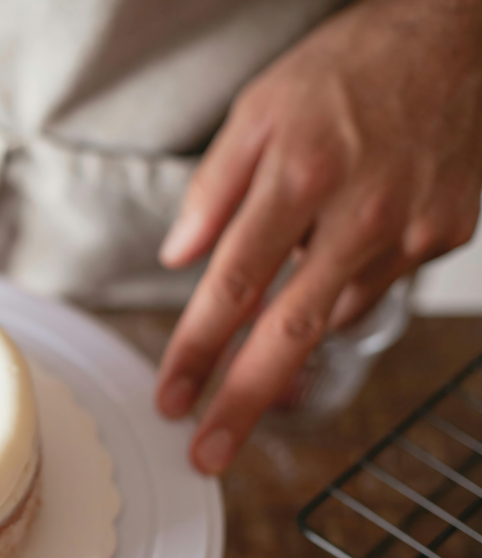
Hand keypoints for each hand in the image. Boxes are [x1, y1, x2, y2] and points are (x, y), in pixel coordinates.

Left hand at [156, 0, 481, 473]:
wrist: (450, 37)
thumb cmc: (345, 69)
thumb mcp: (257, 110)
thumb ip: (213, 189)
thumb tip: (179, 256)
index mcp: (300, 177)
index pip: (233, 285)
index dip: (197, 349)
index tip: (172, 396)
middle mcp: (359, 215)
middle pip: (289, 332)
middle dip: (241, 402)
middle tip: (207, 452)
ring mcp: (410, 231)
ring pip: (332, 314)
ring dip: (289, 336)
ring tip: (263, 333)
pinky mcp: (443, 236)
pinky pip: (374, 288)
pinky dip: (338, 291)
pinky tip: (327, 267)